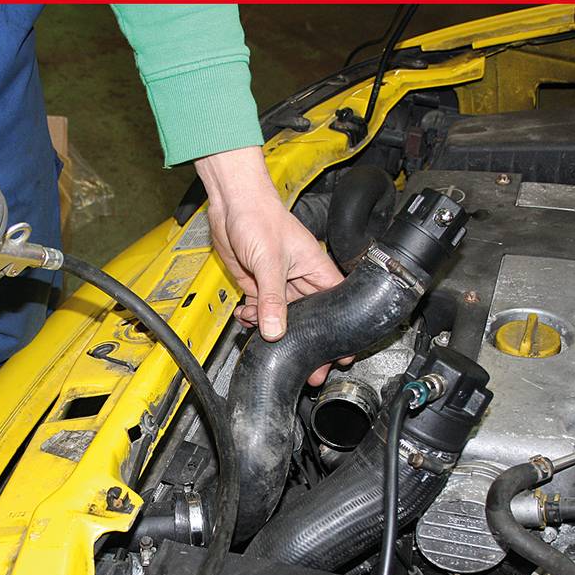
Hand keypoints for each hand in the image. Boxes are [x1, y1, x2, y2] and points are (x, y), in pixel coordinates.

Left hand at [194, 146, 345, 383]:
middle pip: (310, 319)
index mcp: (316, 269)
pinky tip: (247, 316)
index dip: (341, 330)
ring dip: (273, 331)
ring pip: (283, 318)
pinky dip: (254, 318)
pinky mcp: (258, 285)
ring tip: (265, 340)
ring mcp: (279, 284)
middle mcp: (301, 279)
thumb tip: (275, 332)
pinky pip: (262, 311)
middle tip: (309, 369)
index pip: (337, 304)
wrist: (230, 204)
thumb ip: (272, 299)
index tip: (343, 355)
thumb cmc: (259, 217)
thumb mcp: (269, 262)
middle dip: (306, 342)